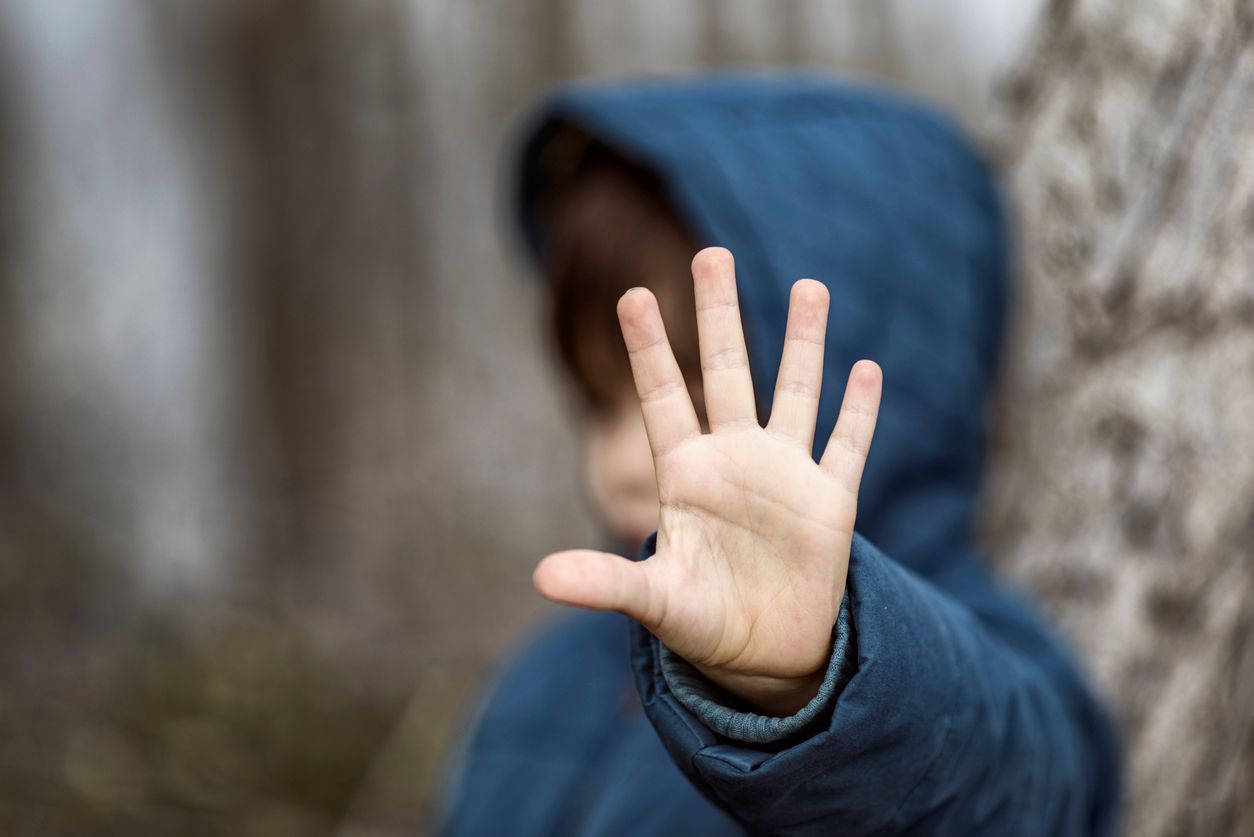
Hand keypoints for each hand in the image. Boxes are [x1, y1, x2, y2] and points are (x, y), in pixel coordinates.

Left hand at [534, 247, 881, 714]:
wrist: (764, 653)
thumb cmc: (701, 622)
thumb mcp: (654, 602)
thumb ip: (606, 581)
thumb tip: (540, 578)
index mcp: (684, 475)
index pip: (663, 398)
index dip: (649, 349)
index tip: (633, 296)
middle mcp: (733, 460)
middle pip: (726, 372)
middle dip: (719, 315)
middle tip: (711, 254)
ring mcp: (784, 475)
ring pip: (795, 393)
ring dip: (803, 343)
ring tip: (810, 286)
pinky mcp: (829, 502)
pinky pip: (846, 446)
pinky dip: (858, 411)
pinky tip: (866, 368)